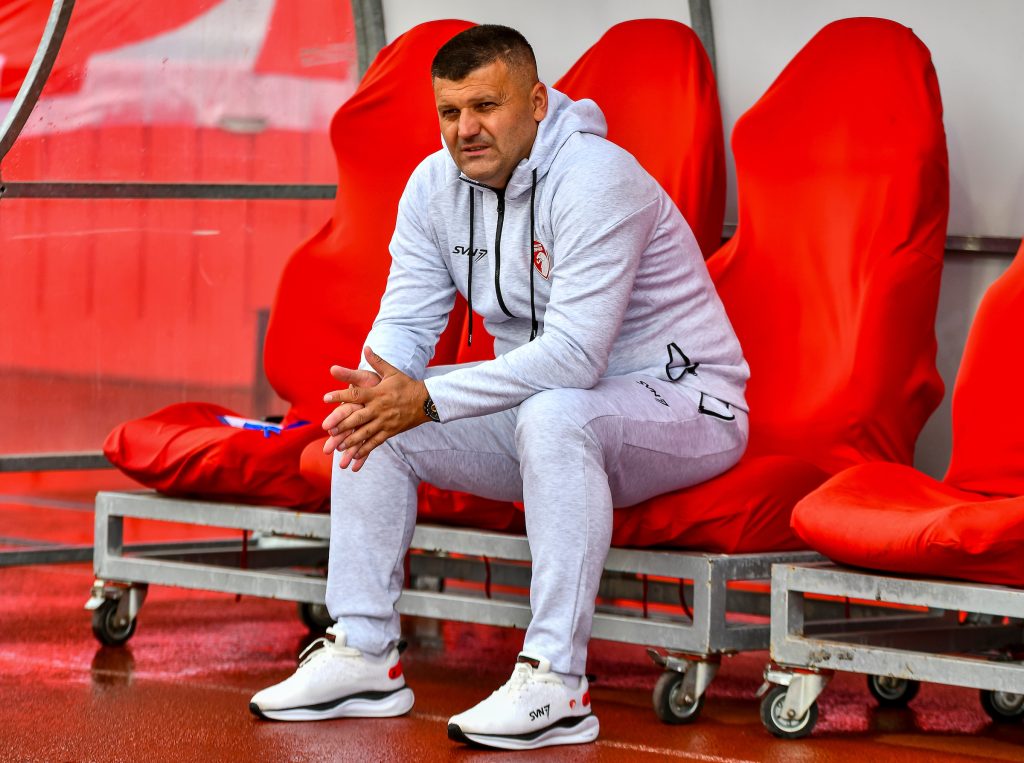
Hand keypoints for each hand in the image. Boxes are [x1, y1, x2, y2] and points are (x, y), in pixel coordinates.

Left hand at [323, 346, 430, 470]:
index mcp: (377, 393)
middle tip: (328, 429)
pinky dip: (365, 449)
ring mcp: (385, 421)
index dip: (340, 396)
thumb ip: (376, 361)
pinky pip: (376, 442)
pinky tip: (355, 456)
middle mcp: (379, 408)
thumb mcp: (391, 371)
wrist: (426, 401)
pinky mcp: (390, 431)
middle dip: (342, 424)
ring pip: (365, 432)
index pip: (355, 394)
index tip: (325, 398)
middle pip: (358, 417)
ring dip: (351, 440)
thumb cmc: (406, 385)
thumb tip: (366, 347)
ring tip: (338, 445)